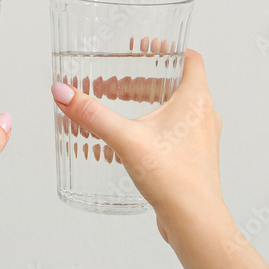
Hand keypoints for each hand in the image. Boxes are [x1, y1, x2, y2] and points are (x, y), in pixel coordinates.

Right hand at [50, 49, 220, 241]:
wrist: (195, 222)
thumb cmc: (174, 180)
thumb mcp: (125, 139)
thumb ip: (91, 114)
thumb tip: (63, 92)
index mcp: (196, 100)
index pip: (190, 59)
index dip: (168, 48)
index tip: (145, 46)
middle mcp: (204, 116)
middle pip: (176, 83)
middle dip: (144, 79)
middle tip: (118, 80)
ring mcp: (201, 138)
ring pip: (175, 108)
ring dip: (148, 102)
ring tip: (120, 106)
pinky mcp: (194, 158)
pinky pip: (175, 130)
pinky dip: (154, 124)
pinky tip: (131, 137)